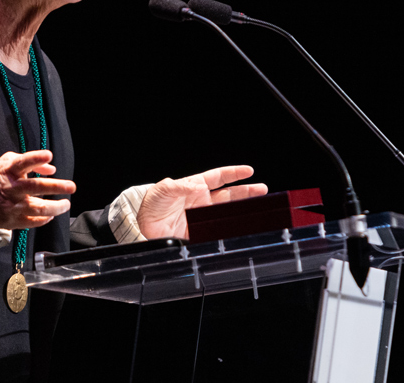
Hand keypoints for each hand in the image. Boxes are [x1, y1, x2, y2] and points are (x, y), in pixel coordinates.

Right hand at [0, 150, 75, 229]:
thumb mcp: (8, 163)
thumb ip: (31, 162)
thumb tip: (51, 167)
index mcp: (9, 171)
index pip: (23, 162)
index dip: (36, 158)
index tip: (49, 154)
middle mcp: (12, 188)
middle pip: (36, 187)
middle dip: (56, 186)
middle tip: (71, 186)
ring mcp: (13, 205)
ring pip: (38, 208)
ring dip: (56, 207)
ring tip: (66, 204)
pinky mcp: (14, 220)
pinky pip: (34, 221)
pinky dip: (45, 218)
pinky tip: (51, 214)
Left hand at [137, 165, 265, 238]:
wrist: (142, 227)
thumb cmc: (150, 205)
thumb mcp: (163, 190)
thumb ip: (180, 187)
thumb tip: (198, 185)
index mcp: (194, 187)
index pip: (219, 177)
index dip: (233, 173)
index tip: (248, 170)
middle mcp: (201, 201)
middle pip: (230, 195)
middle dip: (247, 191)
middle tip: (262, 190)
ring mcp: (202, 217)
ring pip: (227, 211)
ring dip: (242, 209)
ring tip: (258, 207)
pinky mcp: (199, 232)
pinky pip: (218, 230)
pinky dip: (229, 228)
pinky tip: (240, 227)